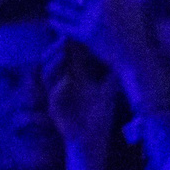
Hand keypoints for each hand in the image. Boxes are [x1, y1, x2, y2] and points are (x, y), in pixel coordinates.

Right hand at [45, 38, 119, 158]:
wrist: (92, 140)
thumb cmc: (99, 116)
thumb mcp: (107, 91)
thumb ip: (110, 74)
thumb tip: (122, 55)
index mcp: (71, 77)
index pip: (65, 55)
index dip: (66, 42)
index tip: (73, 29)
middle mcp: (60, 83)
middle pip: (50, 60)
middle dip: (56, 47)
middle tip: (65, 37)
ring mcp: (55, 96)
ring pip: (47, 74)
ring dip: (53, 62)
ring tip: (62, 52)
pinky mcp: (54, 109)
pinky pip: (53, 95)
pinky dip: (58, 86)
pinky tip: (66, 79)